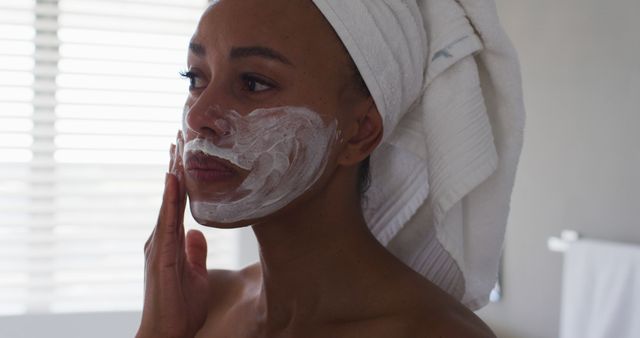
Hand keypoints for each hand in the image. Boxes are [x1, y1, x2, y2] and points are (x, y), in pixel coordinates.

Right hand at [137, 132, 209, 337]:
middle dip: (175, 166)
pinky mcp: (162, 255)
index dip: (182, 177)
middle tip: (180, 135)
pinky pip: (168, 221)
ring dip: (173, 173)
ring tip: (177, 146)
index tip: (185, 152)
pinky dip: (171, 198)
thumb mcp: (195, 274)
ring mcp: (159, 245)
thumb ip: (195, 252)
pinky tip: (174, 179)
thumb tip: (198, 232)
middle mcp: (162, 238)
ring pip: (168, 201)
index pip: (178, 202)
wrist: (167, 333)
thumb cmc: (180, 308)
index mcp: (171, 240)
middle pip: (171, 195)